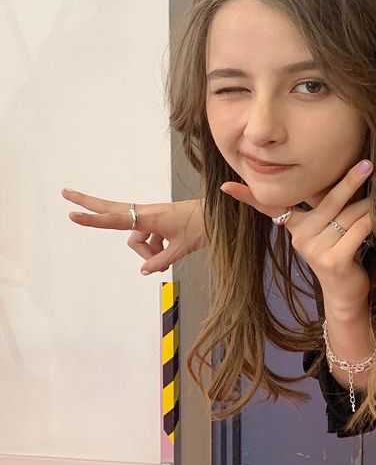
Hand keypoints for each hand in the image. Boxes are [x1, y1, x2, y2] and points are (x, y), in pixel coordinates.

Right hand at [63, 189, 206, 273]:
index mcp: (151, 217)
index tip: (72, 214)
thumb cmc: (203, 227)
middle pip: (112, 211)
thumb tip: (143, 271)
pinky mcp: (159, 220)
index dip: (93, 219)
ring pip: (137, 239)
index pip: (115, 219)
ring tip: (169, 255)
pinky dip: (155, 249)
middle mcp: (148, 213)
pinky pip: (148, 239)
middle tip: (65, 193)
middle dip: (89, 205)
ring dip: (148, 251)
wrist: (222, 215)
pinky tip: (170, 253)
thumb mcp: (181, 249)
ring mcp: (152, 216)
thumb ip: (160, 261)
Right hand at [222, 161, 374, 317]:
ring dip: (370, 207)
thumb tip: (343, 172)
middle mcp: (301, 238)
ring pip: (349, 214)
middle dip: (349, 181)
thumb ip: (327, 206)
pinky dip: (374, 222)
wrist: (347, 295)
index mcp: (297, 228)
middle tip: (366, 163)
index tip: (226, 185)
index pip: (271, 207)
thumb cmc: (342, 254)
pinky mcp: (333, 261)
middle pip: (327, 200)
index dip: (249, 197)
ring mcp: (315, 250)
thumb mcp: (329, 229)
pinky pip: (358, 230)